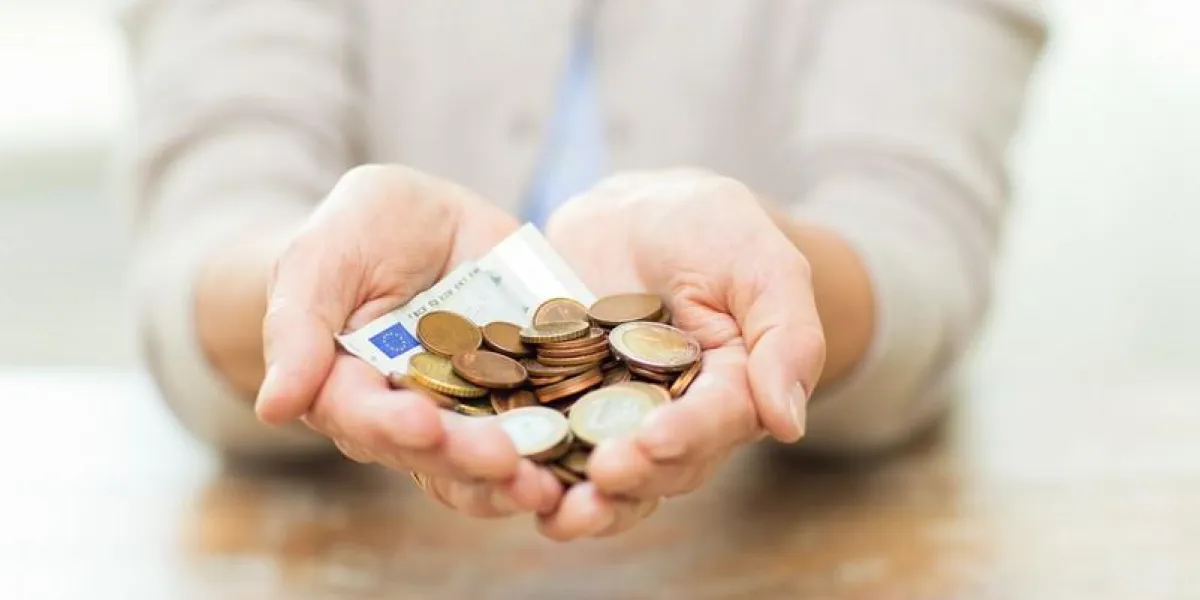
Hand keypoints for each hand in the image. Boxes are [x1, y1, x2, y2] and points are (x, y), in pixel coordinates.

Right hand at [255, 165, 561, 517]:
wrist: (431, 221)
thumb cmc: (361, 230)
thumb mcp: (326, 252)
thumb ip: (300, 323)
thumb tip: (275, 406)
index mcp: (349, 388)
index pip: (363, 417)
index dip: (391, 424)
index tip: (421, 423)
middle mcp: (410, 418)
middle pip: (434, 453)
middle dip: (468, 460)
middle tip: (505, 460)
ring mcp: (472, 416)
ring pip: (489, 466)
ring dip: (518, 480)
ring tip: (550, 483)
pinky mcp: (527, 399)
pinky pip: (547, 438)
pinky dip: (568, 454)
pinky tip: (594, 461)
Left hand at [540, 169, 825, 539]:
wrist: (637, 213)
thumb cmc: (713, 229)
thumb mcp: (760, 263)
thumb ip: (787, 336)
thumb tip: (789, 423)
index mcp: (732, 393)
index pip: (715, 424)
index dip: (685, 437)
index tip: (652, 441)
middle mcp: (675, 422)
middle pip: (658, 467)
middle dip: (629, 478)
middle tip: (598, 476)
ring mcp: (614, 421)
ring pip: (603, 475)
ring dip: (580, 499)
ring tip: (552, 509)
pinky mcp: (560, 407)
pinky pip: (545, 444)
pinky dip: (527, 465)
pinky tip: (500, 477)